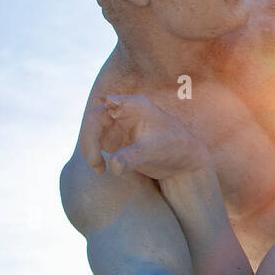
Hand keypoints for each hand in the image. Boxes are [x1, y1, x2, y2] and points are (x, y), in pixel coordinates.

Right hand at [77, 94, 207, 180]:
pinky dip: (94, 156)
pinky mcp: (116, 140)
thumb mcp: (154, 151)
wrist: (184, 160)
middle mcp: (122, 112)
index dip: (95, 119)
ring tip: (99, 168)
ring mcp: (118, 126)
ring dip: (89, 149)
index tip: (95, 143)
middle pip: (94, 120)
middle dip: (89, 140)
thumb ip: (132, 156)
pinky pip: (96, 144)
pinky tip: (101, 169)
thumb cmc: (175, 148)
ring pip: (92, 133)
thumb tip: (113, 166)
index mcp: (134, 104)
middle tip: (94, 162)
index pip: (106, 105)